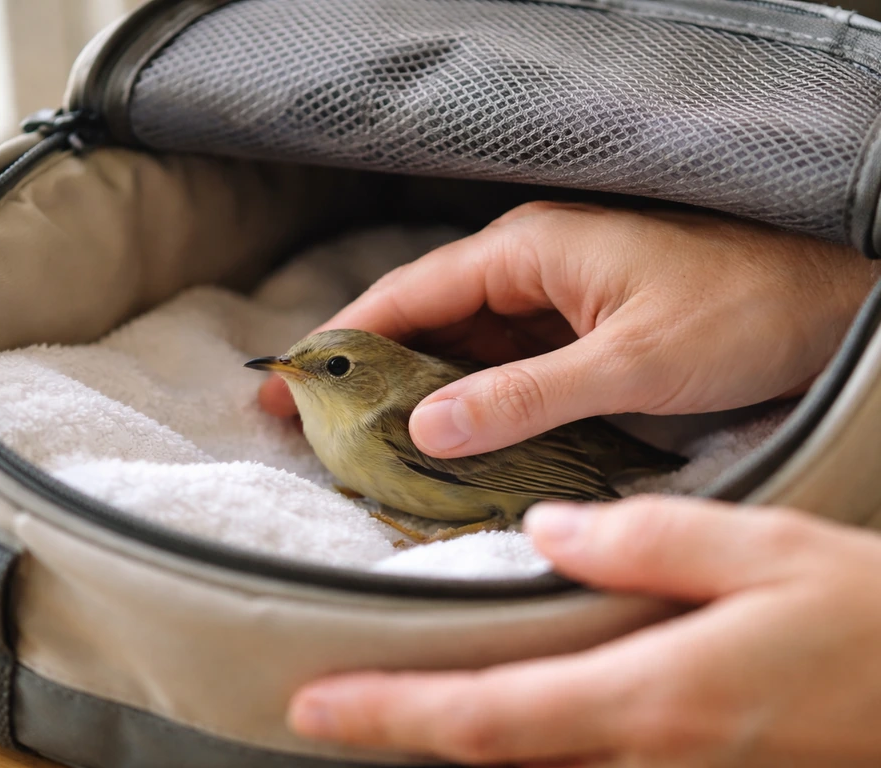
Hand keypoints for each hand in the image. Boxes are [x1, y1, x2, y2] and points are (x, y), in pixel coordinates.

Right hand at [259, 204, 877, 456]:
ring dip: (410, 389)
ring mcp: (549, 297)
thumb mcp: (630, 362)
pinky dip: (463, 398)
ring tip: (356, 441)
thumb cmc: (742, 309)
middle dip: (363, 371)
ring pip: (456, 345)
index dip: (340, 341)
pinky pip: (498, 363)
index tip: (284, 385)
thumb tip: (425, 429)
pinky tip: (441, 437)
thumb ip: (526, 396)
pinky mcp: (572, 329)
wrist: (826, 295)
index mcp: (527, 252)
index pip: (407, 295)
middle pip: (421, 320)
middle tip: (306, 426)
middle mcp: (527, 266)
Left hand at [288, 497, 880, 766]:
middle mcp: (651, 758)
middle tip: (331, 707)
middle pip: (493, 761)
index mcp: (654, 695)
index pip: (485, 716)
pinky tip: (510, 720)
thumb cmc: (872, 620)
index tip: (315, 703)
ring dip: (459, 747)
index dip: (390, 713)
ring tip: (398, 706)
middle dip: (403, 738)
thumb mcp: (765, 552)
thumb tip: (547, 530)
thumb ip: (646, 540)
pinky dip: (526, 752)